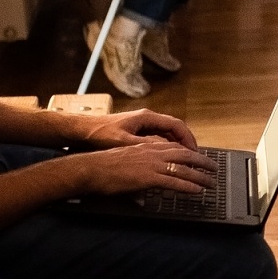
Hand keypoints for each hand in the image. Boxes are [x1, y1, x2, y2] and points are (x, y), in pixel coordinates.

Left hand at [78, 108, 198, 150]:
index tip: (195, 152)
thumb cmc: (99, 134)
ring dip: (178, 146)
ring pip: (167, 134)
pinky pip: (159, 138)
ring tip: (186, 160)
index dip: (188, 139)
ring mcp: (142, 125)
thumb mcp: (123, 142)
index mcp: (147, 118)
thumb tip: (166, 151)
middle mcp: (147, 119)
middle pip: (175, 129)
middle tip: (196, 158)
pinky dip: (167, 148)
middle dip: (187, 143)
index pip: (176, 125)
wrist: (80, 131)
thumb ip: (145, 146)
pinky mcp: (137, 132)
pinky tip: (168, 159)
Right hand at [79, 141, 217, 196]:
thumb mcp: (125, 162)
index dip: (189, 152)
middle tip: (214, 168)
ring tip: (211, 182)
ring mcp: (152, 164)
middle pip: (185, 154)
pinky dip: (188, 186)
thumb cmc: (102, 167)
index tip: (199, 157)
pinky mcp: (148, 178)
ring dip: (200, 176)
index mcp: (146, 146)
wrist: (90, 168)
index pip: (174, 147)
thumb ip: (138, 170)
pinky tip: (197, 190)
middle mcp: (152, 152)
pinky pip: (174, 182)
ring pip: (183, 168)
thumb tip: (144, 187)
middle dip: (202, 161)